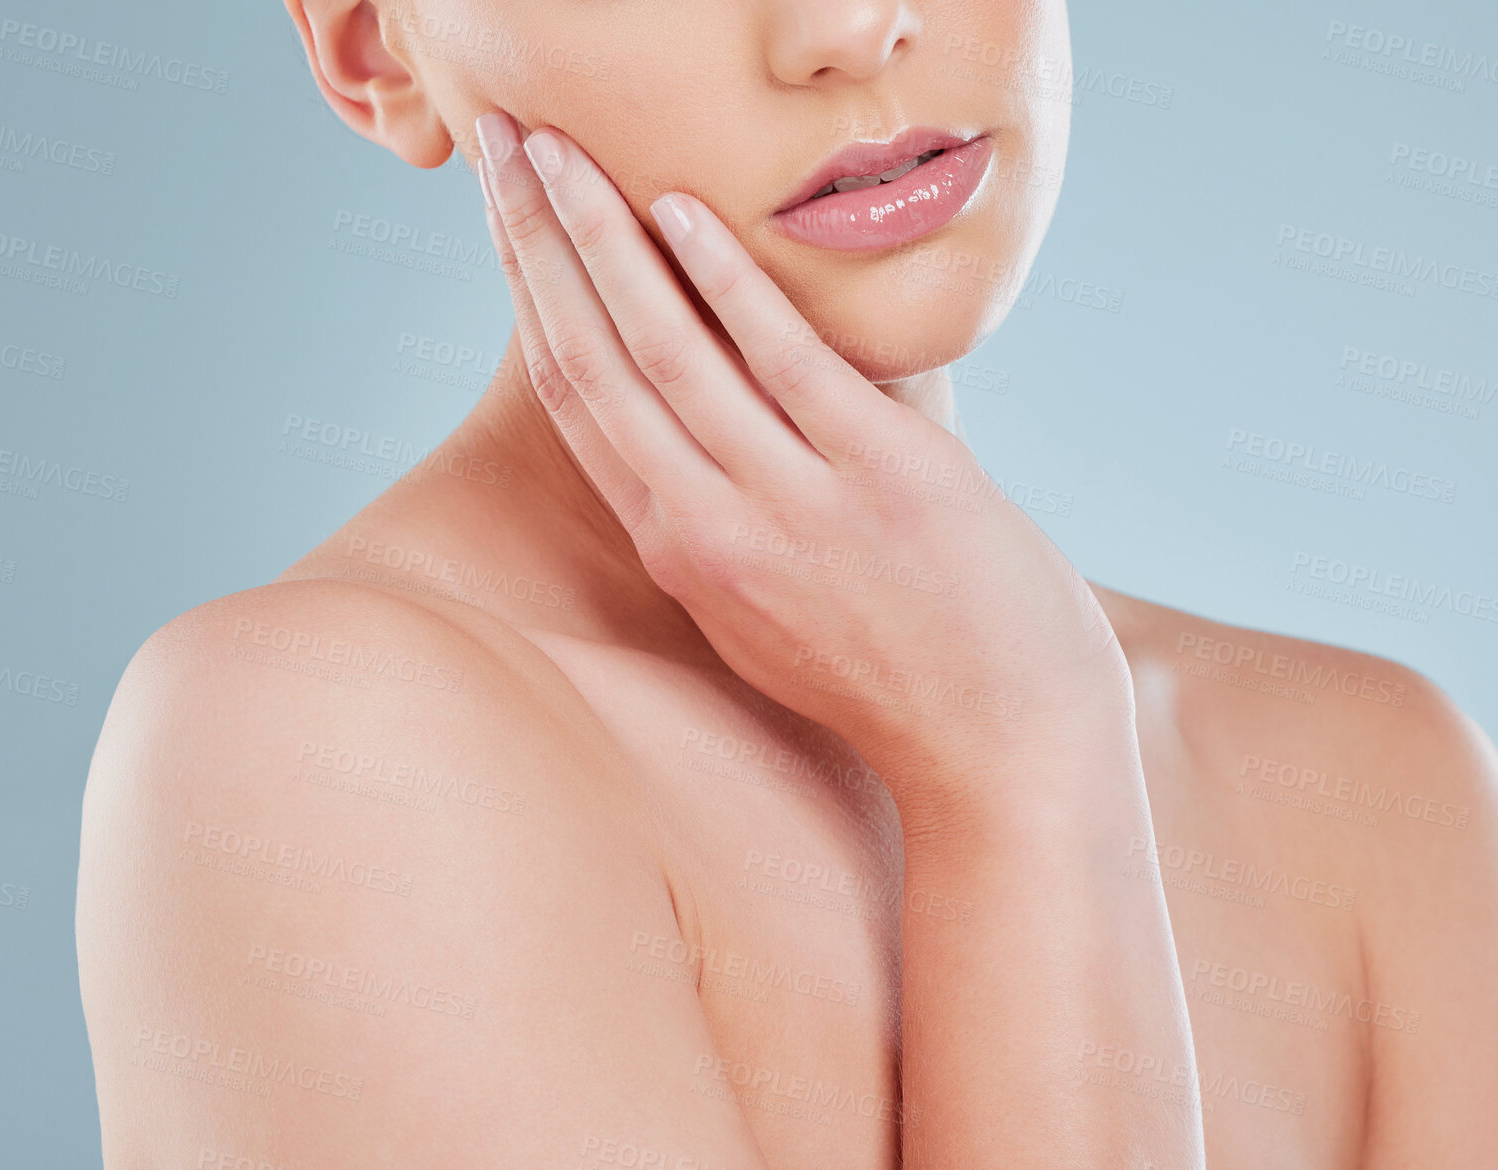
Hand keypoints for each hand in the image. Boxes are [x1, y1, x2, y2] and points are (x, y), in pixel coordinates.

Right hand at [471, 112, 1128, 802]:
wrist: (1002, 751)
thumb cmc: (894, 676)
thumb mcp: (769, 616)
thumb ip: (722, 524)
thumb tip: (703, 436)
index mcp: (683, 554)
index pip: (577, 402)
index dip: (527, 298)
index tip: (501, 215)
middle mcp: (713, 528)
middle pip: (595, 360)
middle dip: (534, 239)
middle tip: (495, 141)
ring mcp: (794, 503)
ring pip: (667, 350)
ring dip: (602, 236)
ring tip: (557, 146)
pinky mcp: (884, 476)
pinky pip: (785, 358)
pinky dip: (729, 279)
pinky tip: (684, 207)